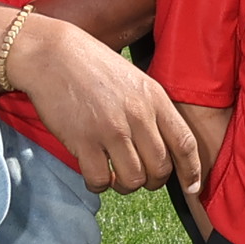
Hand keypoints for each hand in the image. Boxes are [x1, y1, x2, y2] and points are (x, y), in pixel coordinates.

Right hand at [12, 14, 205, 195]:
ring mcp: (111, 129)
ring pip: (134, 179)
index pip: (185, 143)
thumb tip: (162, 146)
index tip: (192, 189)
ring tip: (115, 176)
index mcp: (155, 98)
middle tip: (140, 177)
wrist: (51, 54)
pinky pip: (100, 180)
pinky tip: (95, 175)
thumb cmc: (91, 66)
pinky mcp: (83, 141)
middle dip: (153, 182)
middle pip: (161, 168)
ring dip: (125, 186)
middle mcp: (138, 115)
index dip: (192, 171)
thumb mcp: (134, 80)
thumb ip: (151, 109)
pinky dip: (99, 185)